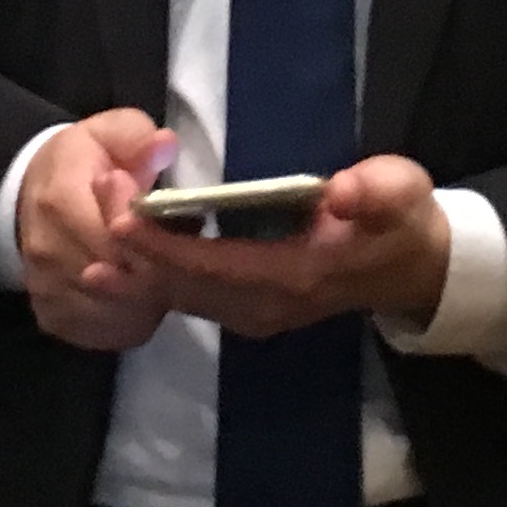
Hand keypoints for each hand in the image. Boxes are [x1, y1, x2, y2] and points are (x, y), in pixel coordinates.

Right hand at [16, 111, 174, 350]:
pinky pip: (96, 334)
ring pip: (107, 313)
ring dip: (144, 303)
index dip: (150, 241)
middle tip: (175, 261)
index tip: (171, 231)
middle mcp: (44, 249)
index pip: (112, 236)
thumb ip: (136, 137)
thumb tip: (164, 146)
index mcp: (60, 199)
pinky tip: (141, 305)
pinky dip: (126, 325)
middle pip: (112, 281)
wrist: (33, 192)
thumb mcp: (109, 133)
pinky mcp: (49, 315)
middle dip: (152, 274)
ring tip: (161, 280)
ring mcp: (43, 286)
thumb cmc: (85, 162)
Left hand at [104, 155, 450, 343]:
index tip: (122, 215)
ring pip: (181, 300)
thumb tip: (342, 193)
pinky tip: (122, 259)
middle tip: (97, 199)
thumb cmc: (401, 221)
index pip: (214, 266)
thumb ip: (376, 192)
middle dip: (135, 252)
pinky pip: (190, 300)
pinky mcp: (249, 310)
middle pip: (185, 287)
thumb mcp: (402, 194)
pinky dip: (154, 279)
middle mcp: (267, 306)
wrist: (412, 268)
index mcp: (297, 276)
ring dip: (137, 270)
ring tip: (94, 233)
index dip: (165, 246)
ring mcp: (256, 315)